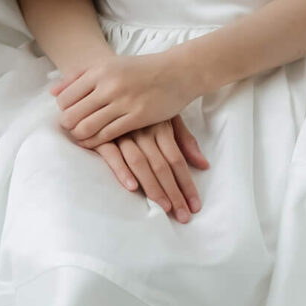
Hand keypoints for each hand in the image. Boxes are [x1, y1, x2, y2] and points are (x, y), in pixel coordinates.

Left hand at [52, 51, 199, 147]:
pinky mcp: (137, 117)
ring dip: (79, 136)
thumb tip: (52, 92)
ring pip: (87, 127)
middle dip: (67, 126)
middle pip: (72, 115)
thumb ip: (79, 77)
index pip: (65, 98)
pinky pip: (107, 135)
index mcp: (99, 70)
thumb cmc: (140, 69)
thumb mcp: (109, 65)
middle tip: (70, 129)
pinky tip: (94, 143)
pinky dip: (95, 142)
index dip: (63, 110)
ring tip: (80, 137)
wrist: (176, 72)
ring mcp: (123, 102)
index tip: (67, 114)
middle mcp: (108, 86)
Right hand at [90, 118, 209, 222]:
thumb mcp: (166, 117)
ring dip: (152, 187)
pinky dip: (122, 170)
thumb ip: (184, 140)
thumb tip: (204, 165)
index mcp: (160, 125)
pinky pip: (112, 154)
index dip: (187, 183)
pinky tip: (132, 187)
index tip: (195, 205)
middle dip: (174, 192)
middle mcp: (143, 130)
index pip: (177, 159)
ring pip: (140, 163)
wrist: (106, 90)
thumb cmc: (139, 106)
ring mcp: (122, 133)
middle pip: (162, 165)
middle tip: (183, 216)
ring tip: (164, 208)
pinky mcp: (101, 136)